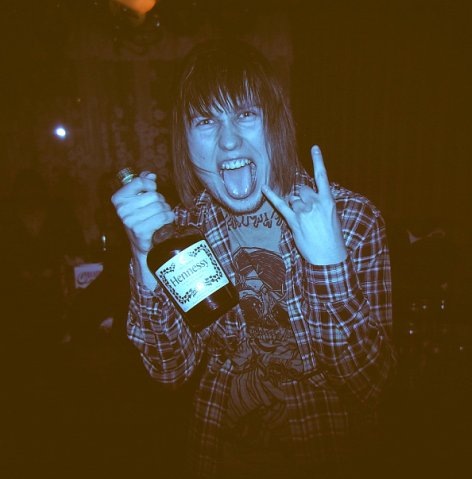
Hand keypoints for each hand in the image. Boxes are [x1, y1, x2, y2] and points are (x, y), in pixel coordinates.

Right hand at [111, 171, 174, 256]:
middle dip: (160, 201)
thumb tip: (151, 174)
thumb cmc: (141, 218)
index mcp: (119, 198)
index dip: (150, 185)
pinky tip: (166, 220)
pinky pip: (162, 217)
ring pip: (160, 206)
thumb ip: (142, 183)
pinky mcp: (140, 230)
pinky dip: (168, 217)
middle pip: (153, 195)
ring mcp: (130, 220)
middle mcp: (122, 209)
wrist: (141, 243)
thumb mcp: (138, 199)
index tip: (152, 190)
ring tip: (161, 215)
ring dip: (165, 210)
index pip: (139, 181)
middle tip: (157, 208)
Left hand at [262, 145, 346, 264]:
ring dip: (294, 206)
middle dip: (301, 198)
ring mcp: (304, 211)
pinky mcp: (294, 221)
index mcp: (328, 200)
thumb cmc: (332, 237)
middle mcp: (315, 203)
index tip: (314, 148)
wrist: (330, 256)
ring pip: (293, 198)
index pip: (322, 176)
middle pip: (302, 189)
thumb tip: (306, 197)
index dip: (318, 160)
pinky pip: (281, 205)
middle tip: (306, 213)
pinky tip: (264, 188)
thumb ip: (321, 203)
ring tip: (303, 221)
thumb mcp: (332, 216)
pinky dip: (272, 196)